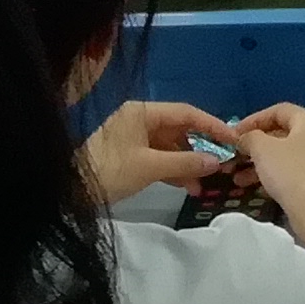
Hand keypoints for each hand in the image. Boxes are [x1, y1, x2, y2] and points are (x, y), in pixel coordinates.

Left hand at [81, 99, 242, 204]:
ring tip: (203, 184)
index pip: (186, 113)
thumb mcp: (150, 167)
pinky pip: (158, 157)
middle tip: (222, 163)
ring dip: (187, 163)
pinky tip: (187, 186)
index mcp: (142, 112)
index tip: (233, 139)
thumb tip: (216, 161)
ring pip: (169, 146)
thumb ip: (185, 162)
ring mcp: (132, 137)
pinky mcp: (128, 155)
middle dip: (200, 148)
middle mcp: (138, 119)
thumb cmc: (110, 171)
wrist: (71, 191)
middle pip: (178, 129)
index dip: (212, 125)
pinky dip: (172, 170)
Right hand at [232, 102, 304, 212]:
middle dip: (255, 146)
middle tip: (236, 157)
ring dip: (261, 164)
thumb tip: (245, 138)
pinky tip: (256, 188)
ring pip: (286, 155)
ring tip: (238, 179)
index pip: (279, 110)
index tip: (235, 133)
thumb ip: (250, 137)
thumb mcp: (263, 148)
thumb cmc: (290, 170)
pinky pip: (294, 171)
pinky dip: (275, 176)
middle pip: (283, 133)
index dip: (254, 119)